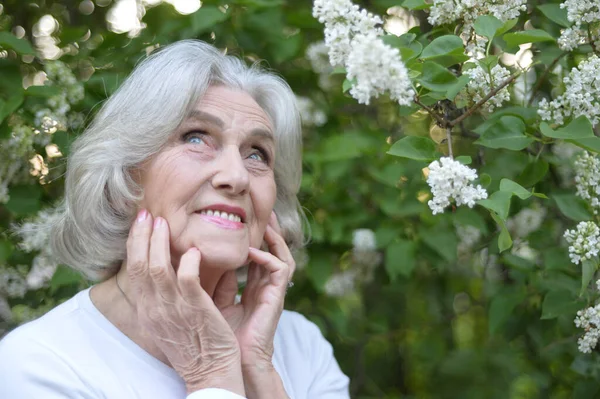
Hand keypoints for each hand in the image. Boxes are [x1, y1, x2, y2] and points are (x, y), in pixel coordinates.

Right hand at [126, 209, 244, 395]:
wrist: (210, 371)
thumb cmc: (194, 344)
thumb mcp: (169, 320)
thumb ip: (166, 295)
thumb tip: (170, 267)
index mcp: (148, 310)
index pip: (133, 271)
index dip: (135, 244)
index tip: (140, 224)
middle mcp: (155, 309)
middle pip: (138, 265)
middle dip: (141, 236)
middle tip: (147, 214)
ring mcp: (173, 310)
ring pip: (158, 268)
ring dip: (159, 242)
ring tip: (164, 223)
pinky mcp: (195, 310)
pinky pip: (187, 279)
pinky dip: (188, 262)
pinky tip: (194, 251)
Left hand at [213, 212, 294, 366]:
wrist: (234, 360)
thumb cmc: (223, 336)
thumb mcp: (216, 302)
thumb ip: (218, 282)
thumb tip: (208, 258)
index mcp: (254, 288)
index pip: (257, 256)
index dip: (253, 239)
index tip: (243, 222)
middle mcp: (266, 287)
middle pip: (274, 251)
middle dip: (270, 231)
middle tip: (262, 212)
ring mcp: (273, 291)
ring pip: (282, 256)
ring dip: (275, 238)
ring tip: (266, 221)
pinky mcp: (277, 297)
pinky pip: (280, 269)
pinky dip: (267, 257)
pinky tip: (252, 251)